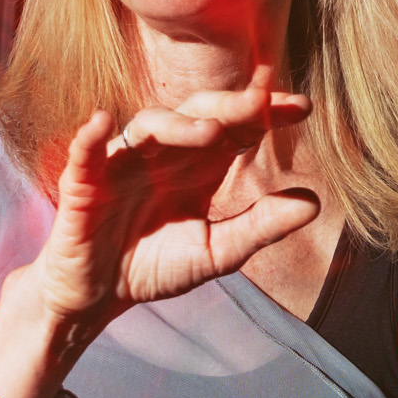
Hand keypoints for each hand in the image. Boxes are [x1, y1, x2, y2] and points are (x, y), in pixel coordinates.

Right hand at [0, 65, 319, 397]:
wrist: (97, 296)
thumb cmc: (155, 264)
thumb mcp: (217, 251)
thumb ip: (260, 226)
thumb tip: (313, 203)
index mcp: (197, 164)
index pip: (236, 127)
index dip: (266, 114)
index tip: (302, 107)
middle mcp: (163, 153)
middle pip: (198, 114)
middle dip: (230, 106)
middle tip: (263, 101)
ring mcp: (123, 164)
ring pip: (150, 127)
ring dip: (179, 124)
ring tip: (211, 131)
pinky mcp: (84, 184)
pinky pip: (86, 154)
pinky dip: (90, 136)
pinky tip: (102, 120)